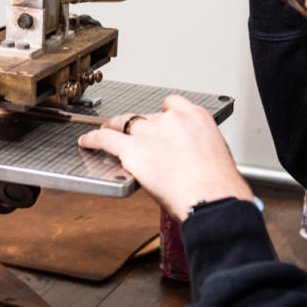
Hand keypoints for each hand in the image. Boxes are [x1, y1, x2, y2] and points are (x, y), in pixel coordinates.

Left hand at [78, 95, 252, 220]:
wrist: (213, 200)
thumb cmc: (219, 187)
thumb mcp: (215, 153)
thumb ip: (197, 145)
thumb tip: (187, 154)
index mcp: (196, 117)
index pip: (171, 106)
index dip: (162, 116)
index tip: (159, 123)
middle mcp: (172, 120)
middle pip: (147, 116)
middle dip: (141, 127)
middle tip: (138, 138)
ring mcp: (151, 133)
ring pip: (125, 123)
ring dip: (115, 127)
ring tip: (108, 131)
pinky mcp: (134, 150)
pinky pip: (107, 139)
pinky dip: (94, 139)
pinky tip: (87, 141)